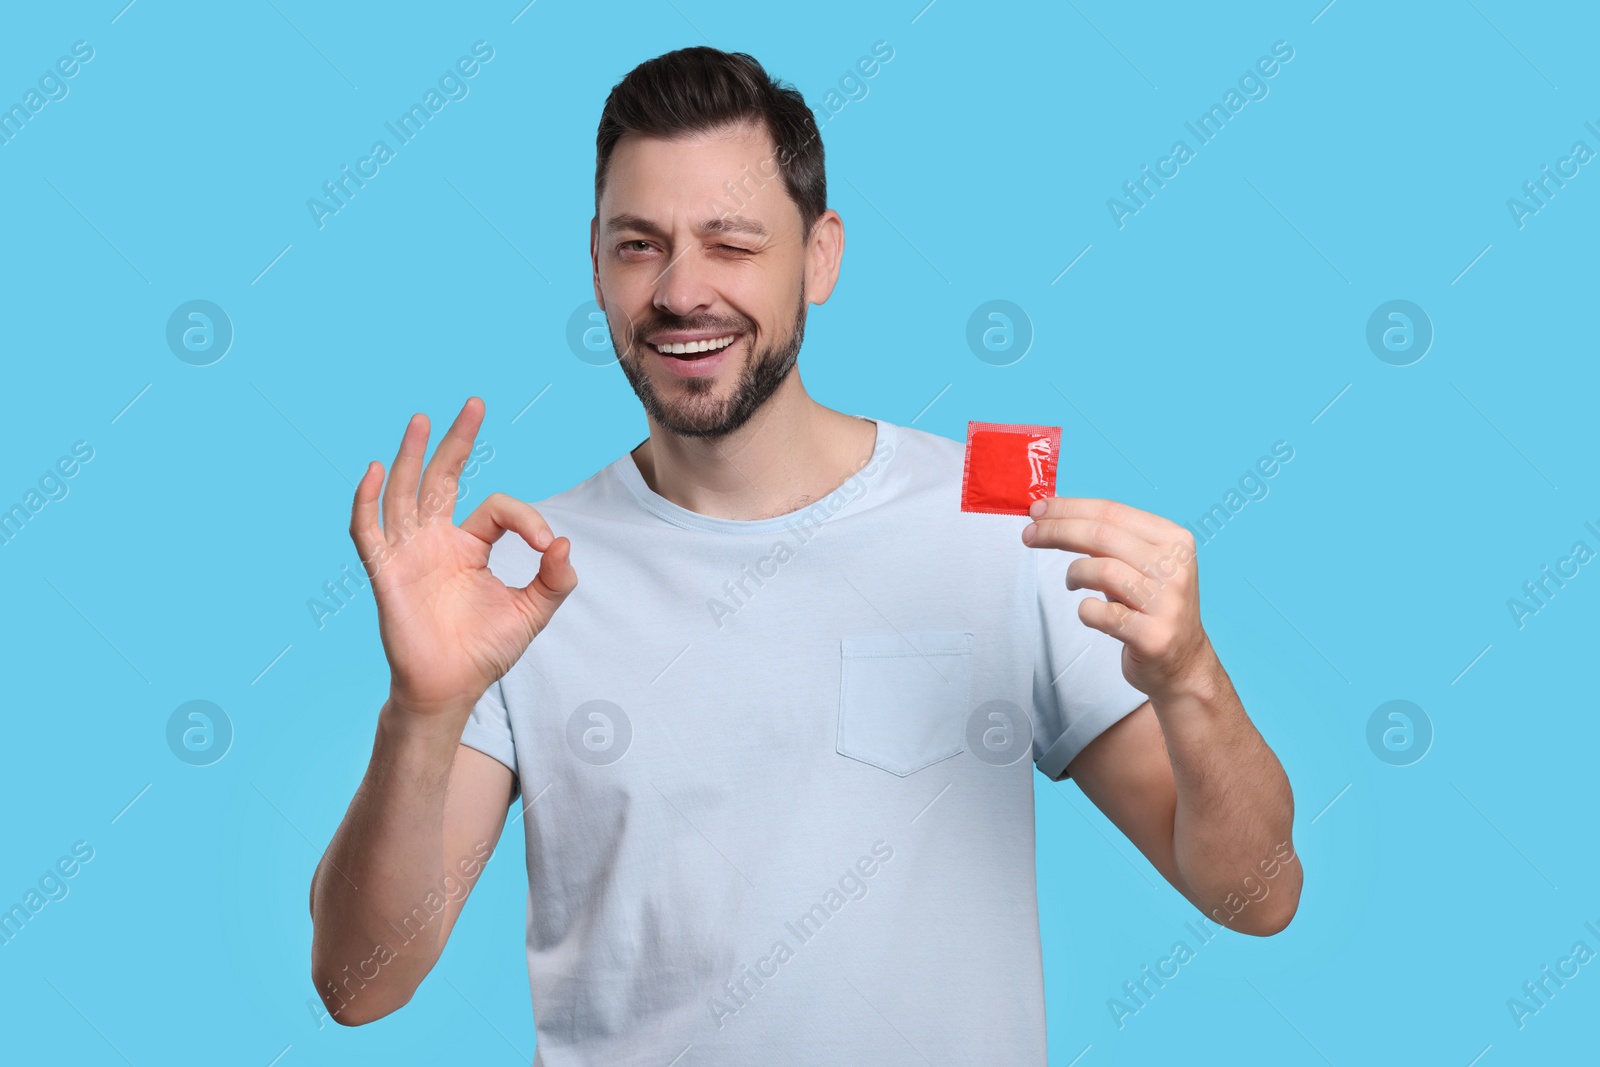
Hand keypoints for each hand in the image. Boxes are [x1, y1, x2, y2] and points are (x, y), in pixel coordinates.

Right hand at [348, 397, 577, 718]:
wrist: (450, 689)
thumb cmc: (484, 651)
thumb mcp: (532, 612)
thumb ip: (555, 579)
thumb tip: (563, 541)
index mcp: (469, 546)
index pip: (496, 509)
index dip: (525, 518)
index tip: (546, 545)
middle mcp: (437, 541)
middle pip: (443, 478)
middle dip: (458, 441)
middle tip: (475, 403)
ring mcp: (408, 553)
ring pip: (405, 492)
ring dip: (410, 456)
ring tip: (422, 420)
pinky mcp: (385, 572)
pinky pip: (367, 530)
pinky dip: (366, 500)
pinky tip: (372, 470)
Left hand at [1022, 497, 1213, 700]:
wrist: (1183, 662)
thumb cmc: (1151, 606)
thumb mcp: (1141, 564)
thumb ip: (1108, 540)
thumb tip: (1055, 514)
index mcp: (1174, 540)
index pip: (1112, 512)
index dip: (1069, 508)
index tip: (1038, 510)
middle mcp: (1175, 567)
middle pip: (1102, 536)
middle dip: (1057, 531)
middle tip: (1029, 535)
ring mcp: (1167, 603)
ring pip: (1102, 570)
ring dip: (1074, 574)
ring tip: (1072, 583)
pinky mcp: (1153, 636)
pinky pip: (1101, 614)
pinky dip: (1085, 610)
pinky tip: (1091, 612)